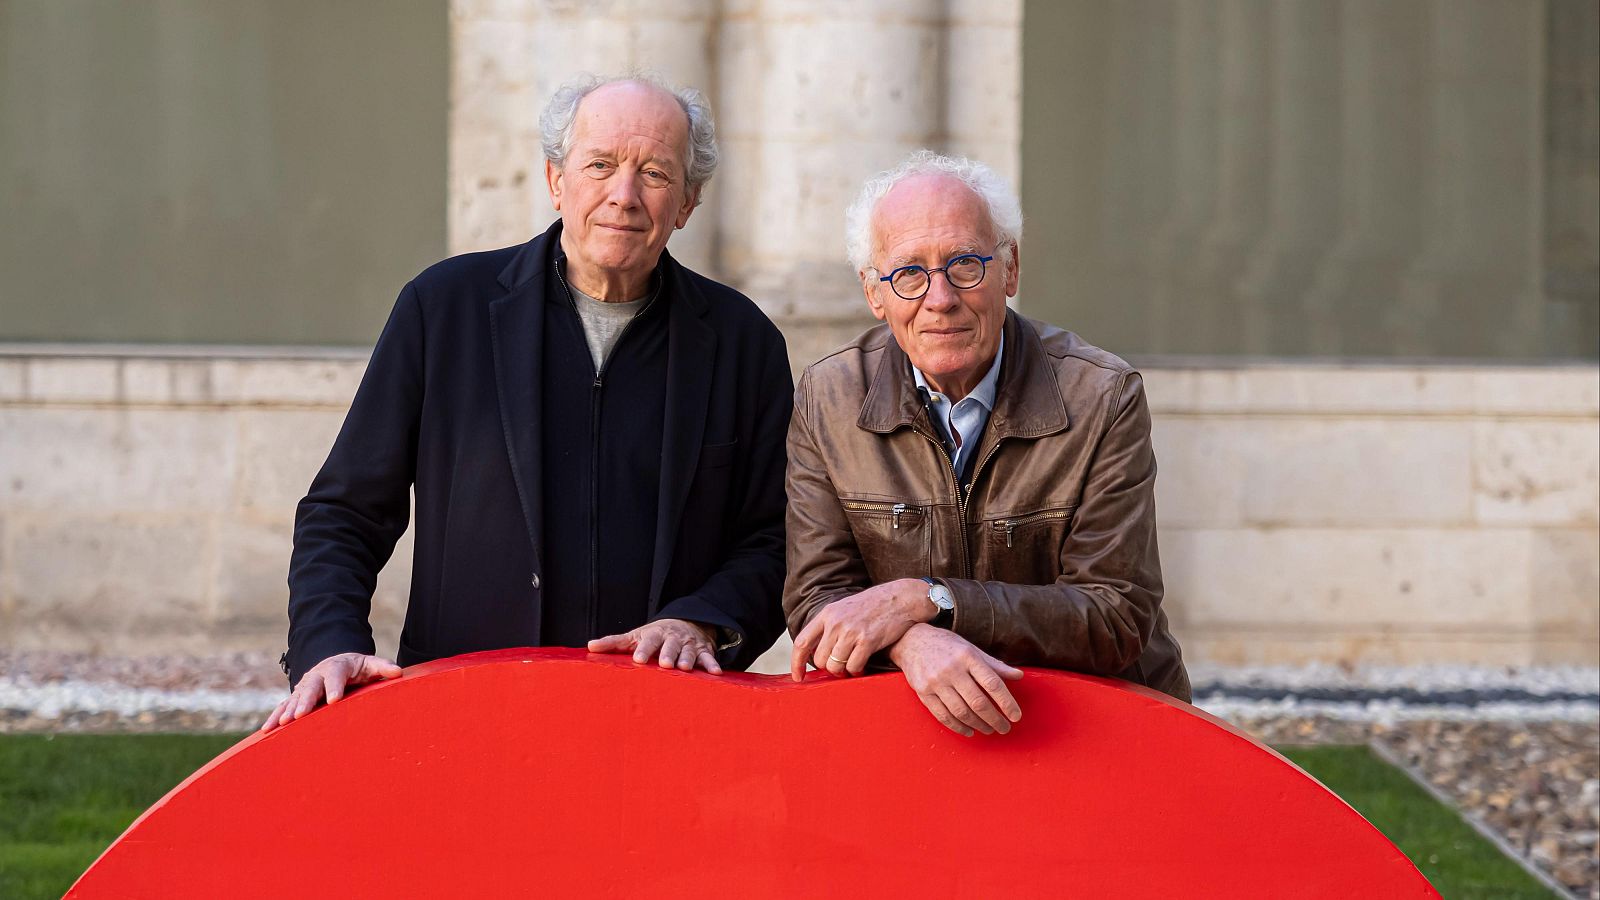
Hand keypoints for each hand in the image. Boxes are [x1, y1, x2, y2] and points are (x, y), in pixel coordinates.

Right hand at [260, 652, 400, 731]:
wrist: (335, 663)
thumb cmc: (356, 668)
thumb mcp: (370, 664)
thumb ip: (382, 667)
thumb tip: (398, 672)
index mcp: (337, 667)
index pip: (336, 676)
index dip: (335, 687)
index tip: (334, 700)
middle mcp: (317, 676)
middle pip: (310, 687)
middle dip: (305, 701)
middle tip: (301, 715)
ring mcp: (305, 686)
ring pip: (294, 698)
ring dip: (287, 711)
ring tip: (281, 724)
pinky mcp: (296, 697)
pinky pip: (283, 706)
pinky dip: (275, 717)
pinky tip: (267, 730)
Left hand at [588, 618, 722, 674]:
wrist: (687, 623)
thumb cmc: (655, 635)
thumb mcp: (636, 635)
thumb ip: (614, 642)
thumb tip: (589, 646)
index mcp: (655, 634)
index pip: (648, 641)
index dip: (644, 649)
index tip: (638, 660)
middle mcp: (672, 638)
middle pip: (670, 645)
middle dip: (668, 654)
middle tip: (665, 664)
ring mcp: (689, 645)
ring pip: (689, 652)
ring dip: (688, 659)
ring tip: (685, 669)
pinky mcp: (704, 651)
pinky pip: (709, 658)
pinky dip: (712, 665)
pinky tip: (716, 673)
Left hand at [789, 578, 932, 679]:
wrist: (901, 598)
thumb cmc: (874, 605)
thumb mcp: (845, 608)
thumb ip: (830, 625)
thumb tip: (817, 651)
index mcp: (827, 613)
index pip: (802, 641)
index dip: (797, 662)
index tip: (798, 676)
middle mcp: (836, 622)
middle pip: (819, 659)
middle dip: (829, 668)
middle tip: (841, 666)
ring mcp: (851, 631)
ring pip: (835, 666)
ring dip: (843, 671)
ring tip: (852, 666)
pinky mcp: (867, 640)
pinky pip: (853, 667)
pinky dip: (856, 671)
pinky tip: (862, 666)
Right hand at [888, 624, 1022, 736]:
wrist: (911, 641)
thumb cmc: (947, 646)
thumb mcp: (972, 649)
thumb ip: (994, 665)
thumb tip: (1019, 676)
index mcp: (968, 657)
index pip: (992, 683)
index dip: (1007, 702)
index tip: (1016, 716)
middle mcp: (952, 669)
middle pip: (978, 702)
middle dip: (995, 719)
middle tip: (1004, 728)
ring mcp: (935, 682)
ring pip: (961, 712)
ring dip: (978, 725)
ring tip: (989, 729)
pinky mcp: (923, 693)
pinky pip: (943, 716)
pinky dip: (958, 727)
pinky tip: (969, 730)